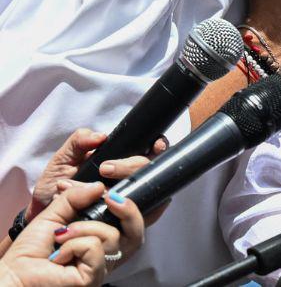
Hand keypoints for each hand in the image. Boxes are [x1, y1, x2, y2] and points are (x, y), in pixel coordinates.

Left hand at [0, 183, 142, 286]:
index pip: (130, 222)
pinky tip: (59, 256)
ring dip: (83, 229)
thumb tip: (100, 186)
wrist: (12, 276)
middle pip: (137, 231)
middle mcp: (105, 255)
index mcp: (100, 239)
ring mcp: (101, 268)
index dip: (132, 205)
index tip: (111, 191)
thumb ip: (76, 197)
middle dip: (129, 209)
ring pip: (112, 235)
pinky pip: (95, 248)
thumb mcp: (56, 214)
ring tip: (61, 238)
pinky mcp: (93, 277)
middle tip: (110, 198)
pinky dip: (74, 245)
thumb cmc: (30, 251)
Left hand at [26, 130, 164, 220]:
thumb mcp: (63, 158)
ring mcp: (130, 199)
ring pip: (147, 192)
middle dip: (131, 166)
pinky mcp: (124, 220)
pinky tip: (115, 208)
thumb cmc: (55, 184)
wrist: (44, 213)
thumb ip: (80, 141)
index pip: (150, 149)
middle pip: (149, 168)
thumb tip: (102, 137)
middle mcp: (130, 178)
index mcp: (121, 158)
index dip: (159, 145)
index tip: (155, 145)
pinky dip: (132, 211)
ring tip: (102, 192)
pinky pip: (142, 216)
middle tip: (105, 169)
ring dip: (128, 190)